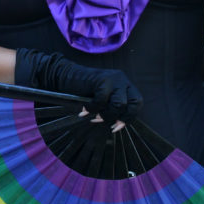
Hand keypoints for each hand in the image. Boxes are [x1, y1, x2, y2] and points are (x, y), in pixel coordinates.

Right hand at [14, 49, 142, 124]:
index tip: (116, 127)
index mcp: (125, 85)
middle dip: (120, 117)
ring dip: (106, 114)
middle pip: (133, 104)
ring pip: (118, 104)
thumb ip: (112, 108)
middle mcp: (122, 80)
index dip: (129, 118)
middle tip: (106, 122)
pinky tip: (85, 110)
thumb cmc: (84, 91)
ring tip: (94, 116)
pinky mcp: (101, 80)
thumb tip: (117, 125)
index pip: (137, 104)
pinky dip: (93, 108)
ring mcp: (113, 79)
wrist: (66, 76)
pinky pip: (102, 100)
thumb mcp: (103, 99)